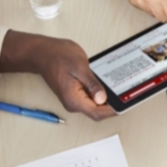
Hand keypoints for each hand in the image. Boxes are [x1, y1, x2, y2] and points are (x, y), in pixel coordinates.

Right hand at [0, 31, 115, 120]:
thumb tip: (103, 98)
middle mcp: (73, 103)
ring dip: (106, 98)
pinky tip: (105, 84)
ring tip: (117, 87)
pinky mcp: (74, 93)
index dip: (113, 110)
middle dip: (112, 104)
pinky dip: (99, 93)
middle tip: (124, 94)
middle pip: (97, 111)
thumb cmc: (57, 57)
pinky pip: (90, 98)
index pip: (97, 113)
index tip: (124, 104)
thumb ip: (92, 84)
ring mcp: (73, 99)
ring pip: (94, 105)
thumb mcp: (80, 67)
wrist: (42, 53)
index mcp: (73, 100)